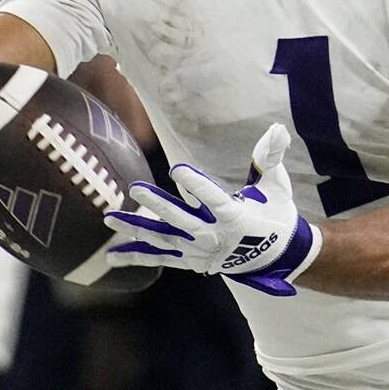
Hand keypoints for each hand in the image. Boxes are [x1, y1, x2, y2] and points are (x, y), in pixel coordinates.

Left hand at [103, 124, 322, 296]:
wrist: (277, 256)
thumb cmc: (276, 216)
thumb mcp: (276, 186)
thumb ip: (271, 157)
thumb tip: (278, 129)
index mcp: (235, 217)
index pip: (213, 198)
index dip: (195, 184)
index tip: (177, 170)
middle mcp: (214, 236)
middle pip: (180, 219)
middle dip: (156, 205)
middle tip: (134, 190)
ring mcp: (199, 250)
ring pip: (163, 239)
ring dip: (136, 228)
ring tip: (110, 217)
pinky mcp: (191, 260)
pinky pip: (161, 258)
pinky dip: (137, 257)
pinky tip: (111, 256)